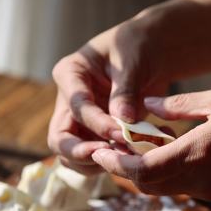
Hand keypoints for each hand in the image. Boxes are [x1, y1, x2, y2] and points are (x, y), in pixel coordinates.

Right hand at [48, 15, 167, 173]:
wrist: (151, 54)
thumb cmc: (137, 47)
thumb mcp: (131, 62)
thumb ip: (125, 91)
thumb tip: (123, 120)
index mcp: (69, 75)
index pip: (75, 106)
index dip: (96, 123)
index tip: (120, 133)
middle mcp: (68, 102)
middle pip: (60, 139)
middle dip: (81, 153)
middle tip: (109, 158)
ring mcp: (81, 122)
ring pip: (74, 157)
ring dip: (99, 162)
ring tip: (129, 157)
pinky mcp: (97, 136)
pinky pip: (99, 157)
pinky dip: (118, 161)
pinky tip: (143, 153)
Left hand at [91, 88, 210, 200]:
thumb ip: (179, 104)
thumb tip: (144, 104)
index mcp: (198, 152)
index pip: (142, 170)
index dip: (116, 163)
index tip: (100, 149)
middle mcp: (200, 179)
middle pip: (145, 185)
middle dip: (123, 169)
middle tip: (111, 148)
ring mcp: (210, 192)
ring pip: (162, 189)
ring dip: (143, 173)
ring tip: (137, 147)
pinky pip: (181, 188)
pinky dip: (165, 174)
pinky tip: (168, 153)